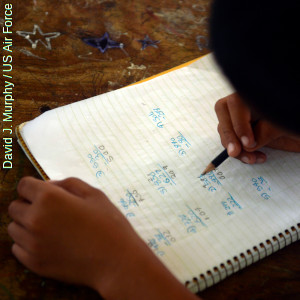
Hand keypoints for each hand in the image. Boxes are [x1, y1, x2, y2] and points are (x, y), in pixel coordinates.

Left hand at [8, 177, 199, 299]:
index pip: (24, 185)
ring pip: (14, 228)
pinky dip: (28, 242)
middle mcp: (35, 220)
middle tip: (50, 210)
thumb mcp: (94, 194)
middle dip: (29, 204)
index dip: (35, 187)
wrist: (116, 260)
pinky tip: (48, 242)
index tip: (45, 193)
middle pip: (14, 207)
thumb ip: (69, 183)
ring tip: (50, 227)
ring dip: (27, 223)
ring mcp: (32, 244)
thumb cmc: (109, 223)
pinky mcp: (34, 263)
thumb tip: (49, 185)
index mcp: (49, 199)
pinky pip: (18, 248)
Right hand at [215, 93, 299, 163]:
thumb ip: (267, 131)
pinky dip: (238, 152)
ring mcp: (244, 115)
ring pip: (224, 127)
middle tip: (235, 152)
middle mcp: (248, 101)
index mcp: (259, 94)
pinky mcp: (244, 130)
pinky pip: (231, 138)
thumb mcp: (287, 125)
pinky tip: (252, 158)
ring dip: (232, 146)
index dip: (239, 123)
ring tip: (250, 158)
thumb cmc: (297, 125)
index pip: (236, 103)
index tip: (248, 142)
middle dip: (228, 134)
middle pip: (223, 110)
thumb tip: (247, 144)